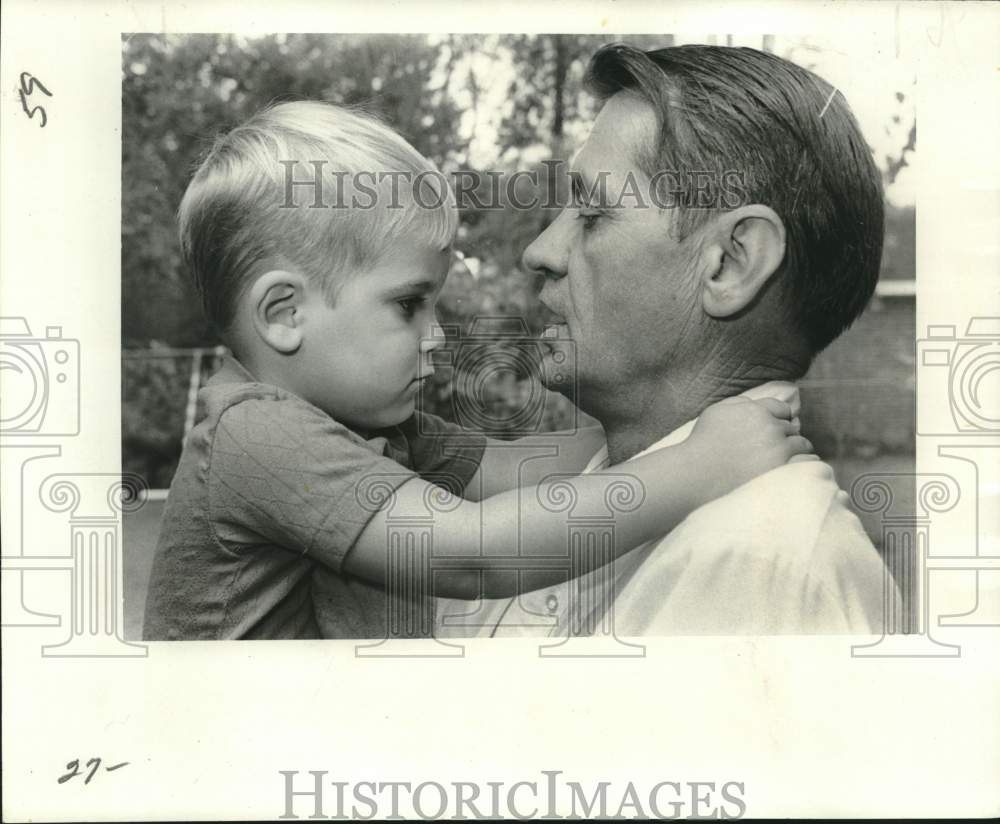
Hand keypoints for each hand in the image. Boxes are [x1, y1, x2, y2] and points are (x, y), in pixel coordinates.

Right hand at [686, 396, 813, 500]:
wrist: (697, 474)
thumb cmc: (703, 443)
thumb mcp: (716, 412)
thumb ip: (740, 402)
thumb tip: (757, 403)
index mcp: (756, 410)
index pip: (783, 409)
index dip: (779, 418)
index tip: (774, 429)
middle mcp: (770, 427)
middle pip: (791, 427)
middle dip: (785, 435)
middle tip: (775, 447)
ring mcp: (778, 450)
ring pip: (801, 444)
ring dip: (795, 449)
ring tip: (785, 458)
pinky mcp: (782, 470)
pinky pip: (805, 461)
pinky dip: (803, 462)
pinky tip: (794, 467)